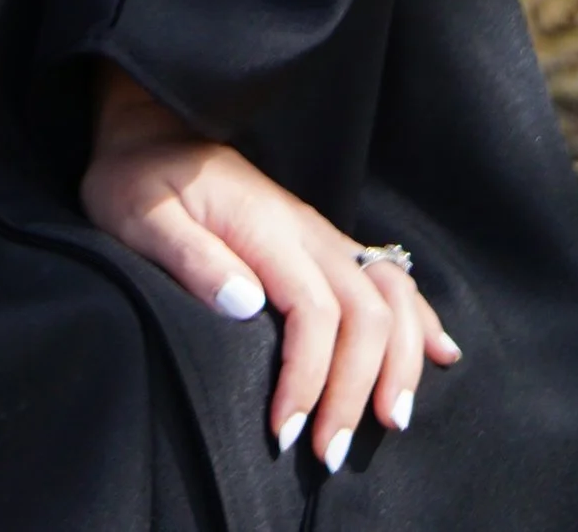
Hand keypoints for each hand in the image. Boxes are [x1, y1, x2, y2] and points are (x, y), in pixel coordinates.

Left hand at [82, 71, 460, 471]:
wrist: (149, 125)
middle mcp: (307, 229)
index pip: (315, 312)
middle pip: (367, 312)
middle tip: (329, 452)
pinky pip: (391, 278)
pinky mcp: (324, 242)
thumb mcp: (140, 214)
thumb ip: (191, 257)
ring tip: (391, 419)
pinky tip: (440, 351)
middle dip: (358, 389)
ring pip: (392, 296)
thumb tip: (244, 304)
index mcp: (266, 226)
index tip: (288, 430)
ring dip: (401, 361)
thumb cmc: (137, 177)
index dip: (310, 378)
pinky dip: (421, 318)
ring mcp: (321, 234)